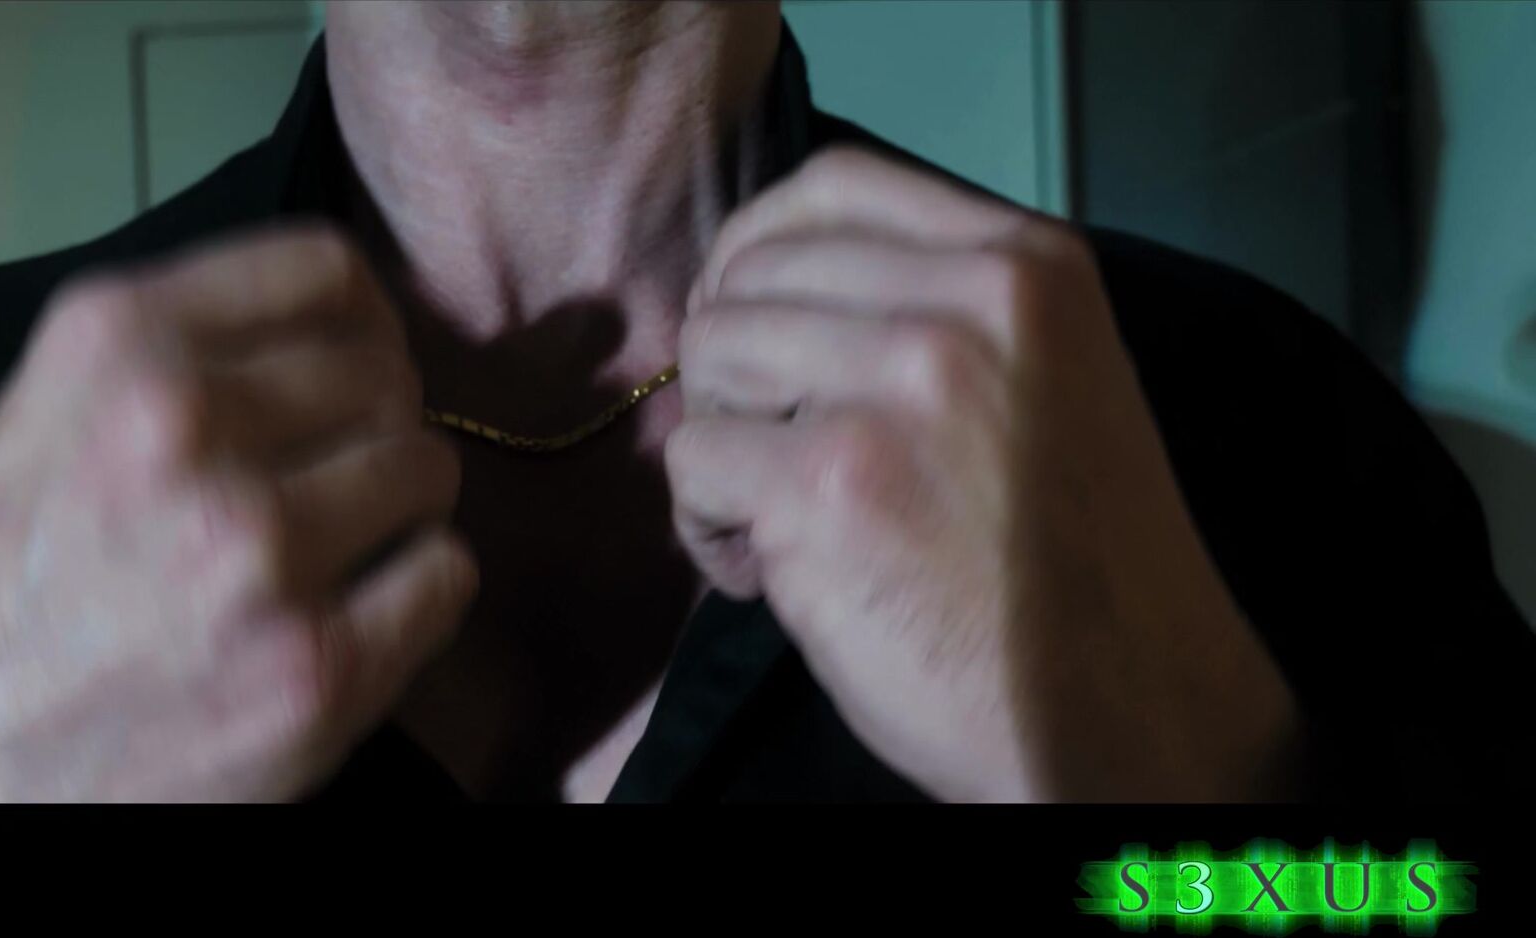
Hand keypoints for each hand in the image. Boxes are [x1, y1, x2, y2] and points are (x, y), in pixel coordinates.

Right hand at [0, 225, 473, 801]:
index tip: (358, 359)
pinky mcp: (313, 670)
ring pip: (427, 468)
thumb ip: (187, 341)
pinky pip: (446, 576)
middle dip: (375, 422)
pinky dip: (420, 590)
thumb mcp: (52, 403)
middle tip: (336, 475)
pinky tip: (361, 608)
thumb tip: (353, 320)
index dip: (362, 318)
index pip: (324, 270)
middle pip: (385, 375)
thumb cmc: (4, 584)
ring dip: (400, 505)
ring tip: (339, 545)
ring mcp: (257, 557)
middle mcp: (186, 432)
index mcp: (115, 343)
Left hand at [666, 147, 1300, 801]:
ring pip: (708, 357)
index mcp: (1027, 264)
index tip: (747, 312)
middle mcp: (964, 306)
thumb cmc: (1080, 559)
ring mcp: (894, 392)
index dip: (756, 245)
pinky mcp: (828, 487)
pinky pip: (692, 465)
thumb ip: (936, 308)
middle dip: (731, 367)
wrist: (1130, 710)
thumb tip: (769, 283)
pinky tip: (770, 576)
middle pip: (750, 275)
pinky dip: (708, 529)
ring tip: (774, 517)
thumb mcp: (1050, 376)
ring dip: (716, 443)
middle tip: (768, 451)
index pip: (832, 184)